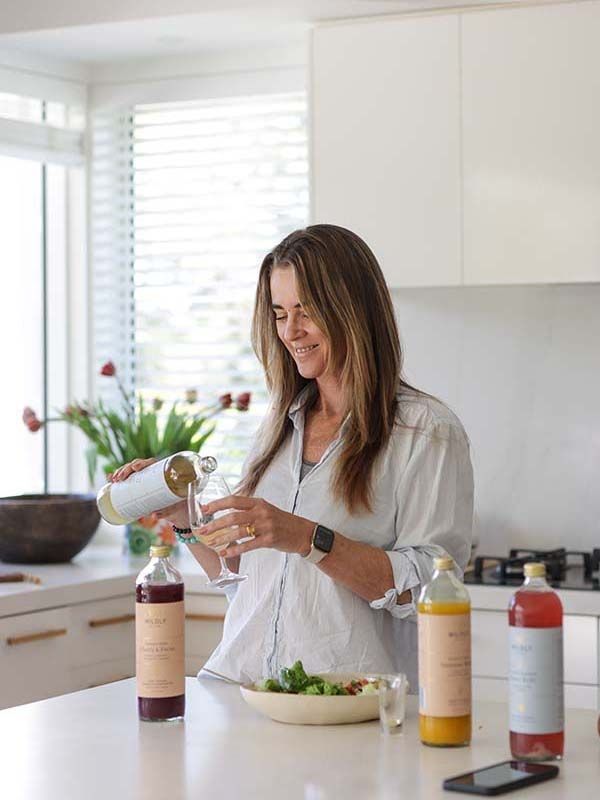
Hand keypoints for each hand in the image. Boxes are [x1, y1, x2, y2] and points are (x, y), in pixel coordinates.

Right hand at [108, 457, 187, 527]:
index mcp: (161, 472)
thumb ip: (164, 511)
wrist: (175, 507)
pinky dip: (117, 477)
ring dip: (120, 472)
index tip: (135, 468)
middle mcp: (151, 472)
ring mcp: (143, 478)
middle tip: (120, 478)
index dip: (141, 463)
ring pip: (129, 470)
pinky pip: (126, 478)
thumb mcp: (172, 507)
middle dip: (126, 469)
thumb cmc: (175, 504)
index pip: (150, 463)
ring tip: (114, 479)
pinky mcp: (137, 484)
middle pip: (137, 465)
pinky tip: (109, 478)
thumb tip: (153, 516)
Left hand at [196, 495, 314, 558]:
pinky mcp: (269, 540)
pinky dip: (235, 549)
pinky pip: (248, 545)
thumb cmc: (282, 522)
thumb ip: (249, 510)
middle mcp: (261, 512)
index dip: (217, 504)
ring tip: (211, 544)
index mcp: (258, 502)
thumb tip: (227, 515)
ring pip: (238, 531)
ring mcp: (266, 526)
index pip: (234, 500)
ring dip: (222, 538)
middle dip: (215, 524)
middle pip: (233, 516)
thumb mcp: (266, 510)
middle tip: (202, 530)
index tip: (204, 509)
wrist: (303, 532)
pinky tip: (225, 552)